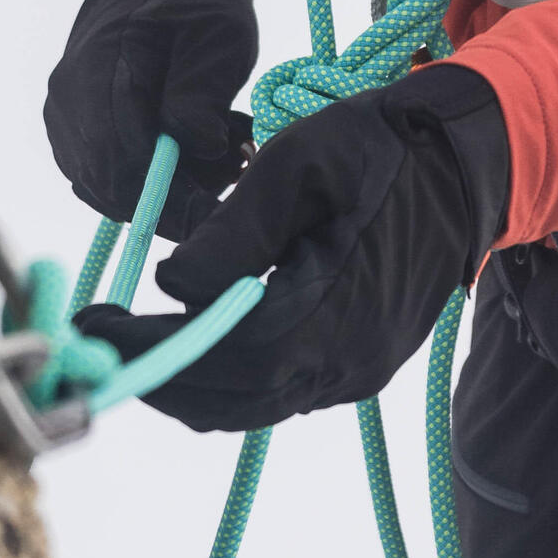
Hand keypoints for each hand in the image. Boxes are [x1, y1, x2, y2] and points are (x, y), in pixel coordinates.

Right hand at [42, 0, 258, 242]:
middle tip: (227, 177)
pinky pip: (103, 173)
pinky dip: (147, 176)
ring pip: (105, 186)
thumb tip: (194, 147)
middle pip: (108, 184)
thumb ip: (201, 91)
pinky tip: (189, 152)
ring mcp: (64, 115)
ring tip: (218, 158)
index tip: (216, 214)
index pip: (122, 160)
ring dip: (162, 189)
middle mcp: (68, 100)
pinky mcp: (73, 125)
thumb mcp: (218, 34)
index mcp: (99, 71)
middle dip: (170, 198)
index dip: (169, 199)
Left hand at [78, 69, 512, 433]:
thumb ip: (235, 228)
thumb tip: (172, 286)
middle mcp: (348, 360)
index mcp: (336, 307)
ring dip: (185, 381)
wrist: (463, 170)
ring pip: (250, 406)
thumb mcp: (302, 162)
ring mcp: (356, 373)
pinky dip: (223, 378)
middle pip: (230, 399)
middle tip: (96, 341)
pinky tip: (191, 336)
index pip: (226, 356)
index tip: (93, 326)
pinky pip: (276, 393)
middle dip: (156, 374)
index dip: (154, 350)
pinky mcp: (358, 370)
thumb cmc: (380, 151)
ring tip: (130, 338)